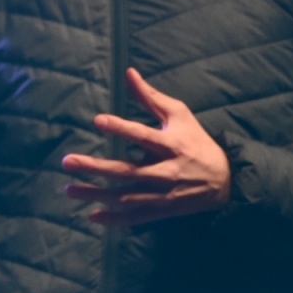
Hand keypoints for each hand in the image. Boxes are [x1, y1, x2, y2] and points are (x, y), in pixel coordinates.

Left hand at [61, 68, 231, 226]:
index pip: (143, 136)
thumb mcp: (179, 114)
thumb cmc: (196, 141)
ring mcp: (164, 194)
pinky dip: (115, 219)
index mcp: (171, 145)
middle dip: (96, 167)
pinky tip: (92, 216)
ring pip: (126, 197)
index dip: (121, 128)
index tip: (97, 120)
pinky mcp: (163, 210)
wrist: (225, 180)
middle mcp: (166, 171)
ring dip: (96, 194)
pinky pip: (136, 217)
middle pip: (127, 171)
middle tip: (67, 161)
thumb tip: (128, 72)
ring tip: (69, 189)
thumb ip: (150, 96)